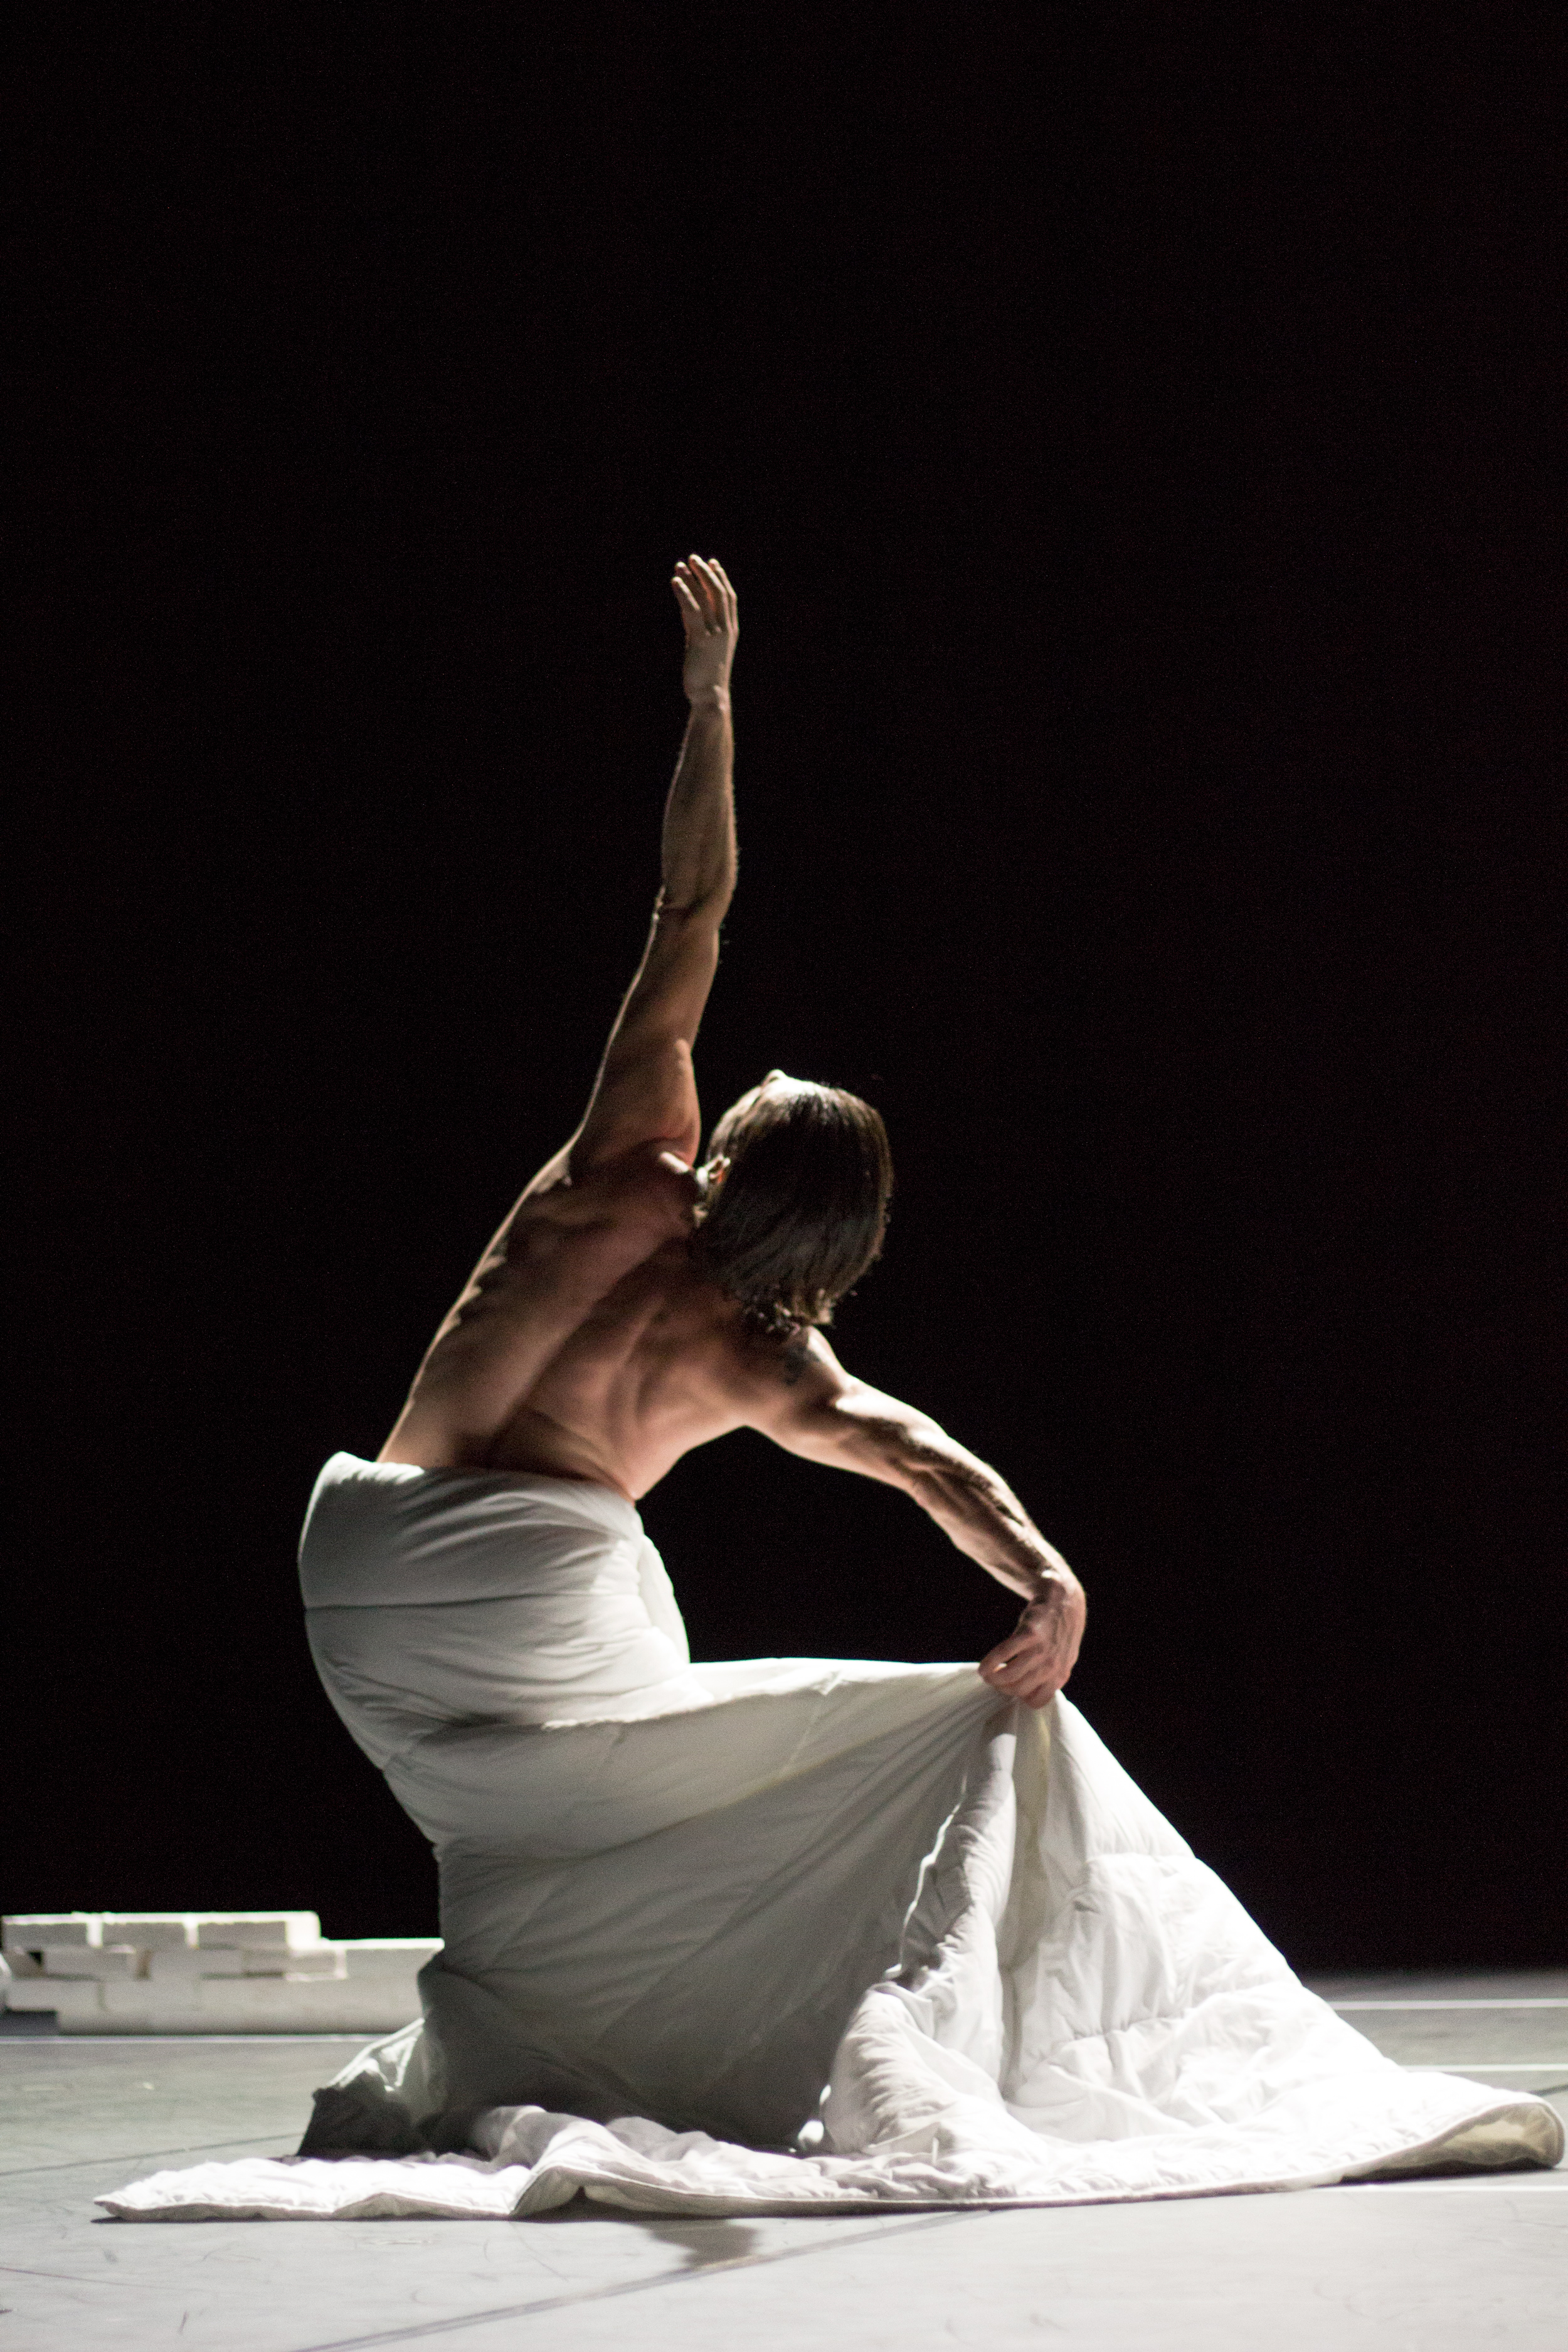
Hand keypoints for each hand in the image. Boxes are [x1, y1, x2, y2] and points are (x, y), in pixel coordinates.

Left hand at [672, 555, 736, 704]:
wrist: (711, 697)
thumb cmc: (707, 677)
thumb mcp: (705, 648)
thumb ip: (700, 629)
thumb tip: (688, 613)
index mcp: (730, 630)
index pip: (729, 598)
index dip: (721, 578)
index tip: (711, 563)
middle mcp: (726, 629)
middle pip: (718, 592)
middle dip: (706, 573)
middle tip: (693, 558)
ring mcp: (715, 634)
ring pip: (706, 598)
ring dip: (693, 578)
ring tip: (681, 565)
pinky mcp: (700, 640)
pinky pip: (692, 610)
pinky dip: (684, 593)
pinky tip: (675, 582)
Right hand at [978, 1573, 1086, 1710]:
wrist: (1064, 1600)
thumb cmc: (1059, 1631)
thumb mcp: (1063, 1658)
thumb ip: (1049, 1675)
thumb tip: (1026, 1692)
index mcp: (1060, 1675)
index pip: (1036, 1701)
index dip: (1019, 1697)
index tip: (1010, 1687)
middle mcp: (1052, 1666)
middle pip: (1019, 1690)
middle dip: (1002, 1688)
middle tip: (994, 1679)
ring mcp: (1041, 1650)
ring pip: (1010, 1677)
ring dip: (992, 1679)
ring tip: (985, 1675)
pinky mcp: (1029, 1634)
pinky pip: (1003, 1655)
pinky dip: (989, 1663)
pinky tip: (983, 1666)